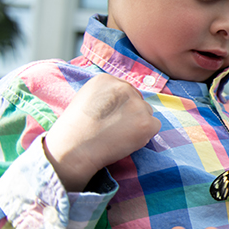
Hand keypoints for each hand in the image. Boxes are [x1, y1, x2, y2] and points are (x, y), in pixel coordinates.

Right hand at [44, 74, 160, 190]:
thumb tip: (128, 99)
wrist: (74, 149)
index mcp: (106, 79)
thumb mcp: (86, 99)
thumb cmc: (76, 129)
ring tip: (117, 135)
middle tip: (113, 128)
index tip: (109, 117)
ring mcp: (137, 105)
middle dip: (130, 114)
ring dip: (138, 124)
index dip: (119, 107)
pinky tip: (126, 140)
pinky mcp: (147, 122)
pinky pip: (155, 126)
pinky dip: (145, 135)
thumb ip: (107, 95)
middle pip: (138, 100)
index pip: (125, 90)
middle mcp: (124, 88)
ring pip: (147, 112)